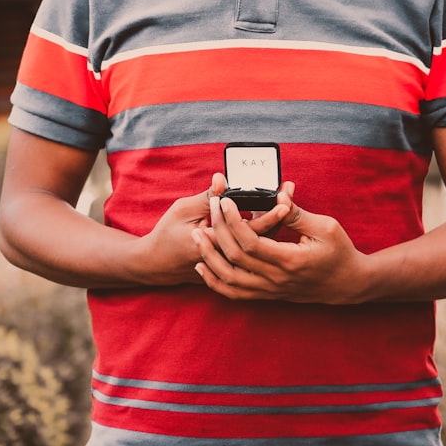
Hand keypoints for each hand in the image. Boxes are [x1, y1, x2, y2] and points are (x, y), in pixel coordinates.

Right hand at [137, 173, 292, 286]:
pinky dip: (263, 233)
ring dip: (274, 223)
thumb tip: (223, 179)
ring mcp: (231, 265)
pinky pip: (253, 251)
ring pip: (260, 246)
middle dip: (278, 214)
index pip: (251, 232)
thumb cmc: (167, 234)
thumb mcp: (183, 210)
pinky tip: (270, 215)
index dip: (270, 215)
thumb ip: (207, 197)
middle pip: (263, 238)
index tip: (284, 200)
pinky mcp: (231, 266)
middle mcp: (227, 258)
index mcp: (216, 245)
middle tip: (289, 193)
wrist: (157, 264)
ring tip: (284, 200)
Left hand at [191, 192, 371, 303]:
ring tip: (197, 235)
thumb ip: (297, 213)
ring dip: (209, 257)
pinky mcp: (267, 295)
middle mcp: (276, 279)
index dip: (233, 221)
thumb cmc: (339, 252)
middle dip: (218, 231)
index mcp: (290, 260)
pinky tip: (203, 266)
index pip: (251, 242)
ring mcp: (270, 290)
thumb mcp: (325, 227)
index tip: (224, 201)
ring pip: (229, 279)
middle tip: (209, 209)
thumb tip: (277, 194)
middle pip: (235, 257)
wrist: (347, 284)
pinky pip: (234, 293)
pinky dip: (215, 281)